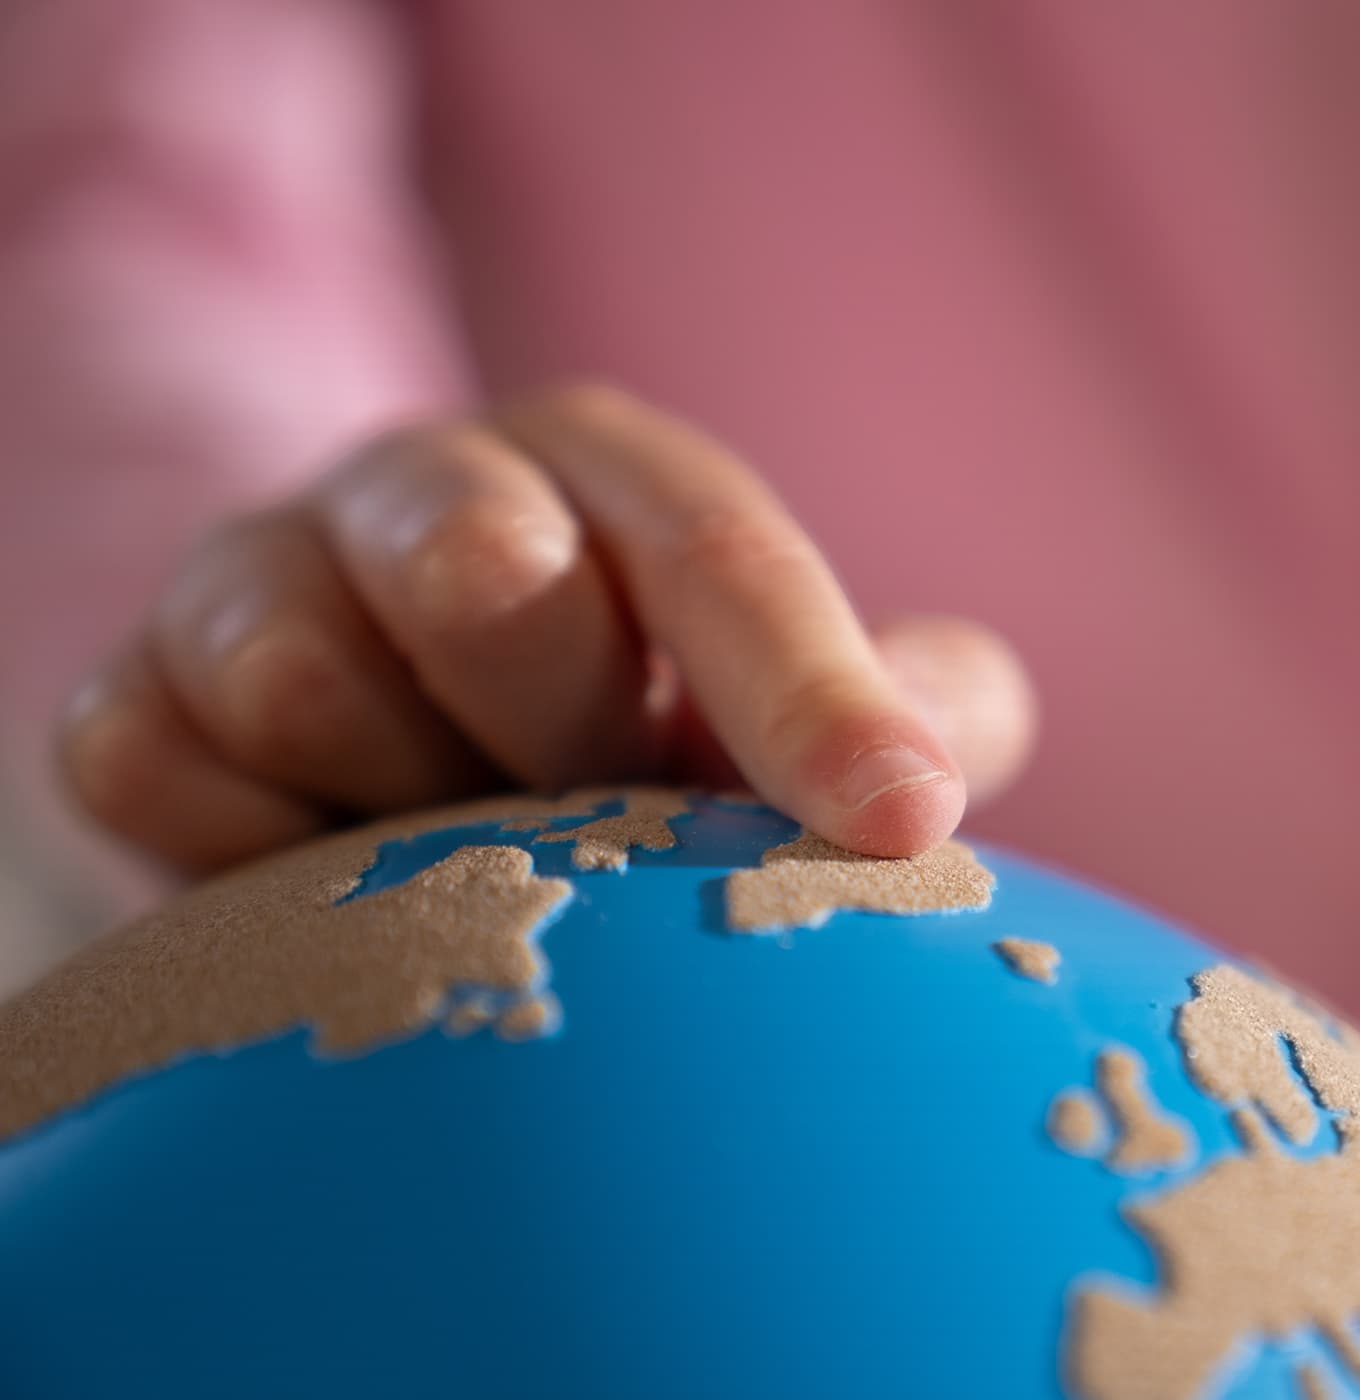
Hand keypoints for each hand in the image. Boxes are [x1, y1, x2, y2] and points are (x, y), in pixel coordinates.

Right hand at [56, 385, 1035, 873]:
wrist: (390, 778)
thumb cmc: (626, 739)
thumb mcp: (781, 710)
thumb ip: (913, 705)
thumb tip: (944, 758)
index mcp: (613, 480)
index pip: (721, 558)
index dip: (813, 695)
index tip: (898, 821)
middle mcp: (431, 489)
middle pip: (481, 569)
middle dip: (555, 729)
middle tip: (586, 807)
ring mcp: (259, 577)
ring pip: (301, 677)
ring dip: (403, 816)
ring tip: (452, 846)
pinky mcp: (129, 694)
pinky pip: (150, 773)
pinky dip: (251, 864)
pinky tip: (322, 877)